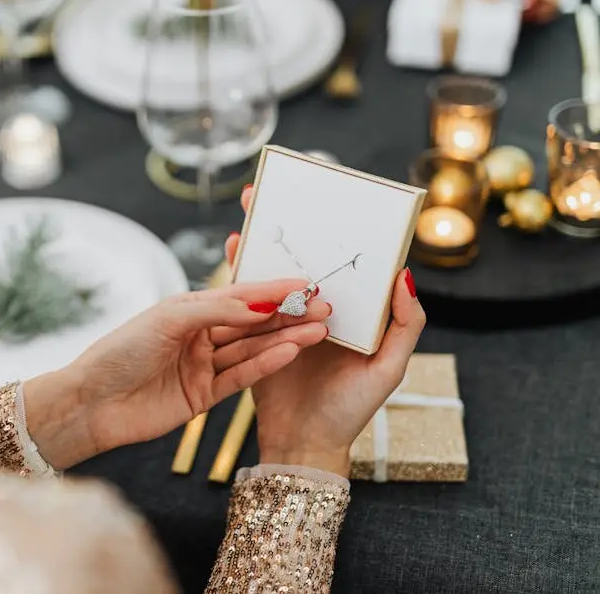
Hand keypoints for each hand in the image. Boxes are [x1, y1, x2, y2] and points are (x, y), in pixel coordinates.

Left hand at [23, 280, 329, 468]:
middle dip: (288, 315)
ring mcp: (202, 366)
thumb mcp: (167, 319)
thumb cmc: (120, 352)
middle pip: (252, 323)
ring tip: (319, 330)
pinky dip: (265, 365)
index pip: (239, 296)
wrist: (91, 404)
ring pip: (251, 350)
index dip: (273, 290)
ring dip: (284, 339)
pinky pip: (240, 377)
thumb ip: (215, 310)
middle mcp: (198, 336)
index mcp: (187, 310)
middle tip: (325, 307)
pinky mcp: (203, 396)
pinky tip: (290, 352)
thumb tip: (259, 303)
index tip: (306, 283)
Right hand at [226, 186, 425, 476]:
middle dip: (286, 225)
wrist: (304, 445)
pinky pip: (248, 299)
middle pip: (302, 259)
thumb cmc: (350, 410)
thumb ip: (404, 325)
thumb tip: (404, 275)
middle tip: (270, 193)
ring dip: (259, 242)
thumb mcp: (389, 369)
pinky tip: (233, 251)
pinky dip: (240, 273)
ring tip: (248, 213)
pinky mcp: (256, 333)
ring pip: (272, 272)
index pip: (343, 263)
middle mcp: (316, 310)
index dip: (334, 230)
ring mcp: (284, 319)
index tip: (323, 201)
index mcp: (349, 312)